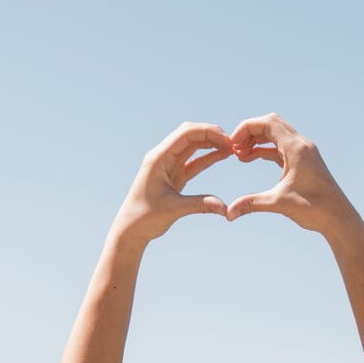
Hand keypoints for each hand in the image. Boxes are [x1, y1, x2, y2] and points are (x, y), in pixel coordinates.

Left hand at [112, 122, 232, 244]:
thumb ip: (200, 205)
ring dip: (211, 144)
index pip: (185, 134)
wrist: (130, 229)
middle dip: (212, 135)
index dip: (208, 133)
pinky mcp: (174, 174)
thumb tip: (225, 209)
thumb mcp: (173, 209)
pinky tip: (223, 155)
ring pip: (193, 146)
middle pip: (190, 135)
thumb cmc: (144, 218)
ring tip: (232, 147)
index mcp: (158, 158)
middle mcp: (162, 156)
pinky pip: (193, 160)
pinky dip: (208, 156)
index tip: (228, 140)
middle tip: (233, 143)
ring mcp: (168, 164)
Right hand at [225, 114, 358, 236]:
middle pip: (271, 124)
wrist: (338, 218)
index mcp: (296, 148)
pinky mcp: (304, 161)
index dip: (246, 128)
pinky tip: (251, 158)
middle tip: (234, 149)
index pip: (268, 123)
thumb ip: (252, 203)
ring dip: (257, 141)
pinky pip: (280, 147)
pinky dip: (265, 150)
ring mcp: (304, 152)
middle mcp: (301, 145)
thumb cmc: (314, 208)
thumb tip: (229, 213)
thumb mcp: (279, 203)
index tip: (232, 144)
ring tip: (239, 155)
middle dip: (250, 133)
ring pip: (276, 135)